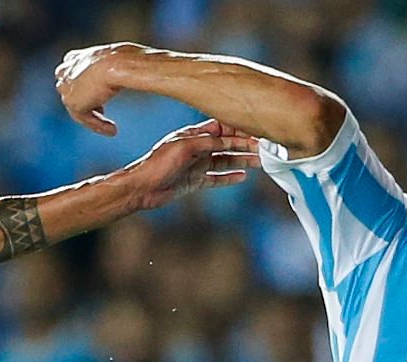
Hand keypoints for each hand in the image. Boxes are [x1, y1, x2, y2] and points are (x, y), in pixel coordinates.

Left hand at [56, 42, 143, 135]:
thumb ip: (114, 68)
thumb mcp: (118, 61)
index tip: (95, 92)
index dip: (82, 84)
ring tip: (111, 128)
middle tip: (101, 111)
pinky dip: (98, 125)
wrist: (118, 64)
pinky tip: (113, 131)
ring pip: (77, 108)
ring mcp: (66, 86)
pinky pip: (84, 118)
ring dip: (93, 119)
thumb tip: (132, 71)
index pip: (71, 72)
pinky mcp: (72, 102)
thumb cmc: (124, 59)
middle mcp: (67, 70)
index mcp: (75, 58)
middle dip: (83, 101)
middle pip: (70, 91)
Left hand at [116, 119, 258, 210]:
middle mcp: (197, 149)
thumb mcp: (185, 148)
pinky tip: (242, 176)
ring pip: (225, 161)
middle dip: (245, 145)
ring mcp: (196, 165)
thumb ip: (208, 142)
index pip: (221, 128)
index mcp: (193, 135)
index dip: (238, 130)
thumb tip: (228, 139)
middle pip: (226, 145)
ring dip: (242, 161)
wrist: (141, 189)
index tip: (255, 131)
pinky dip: (229, 177)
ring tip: (260, 162)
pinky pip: (216, 178)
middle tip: (264, 148)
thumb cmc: (158, 164)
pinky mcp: (194, 181)